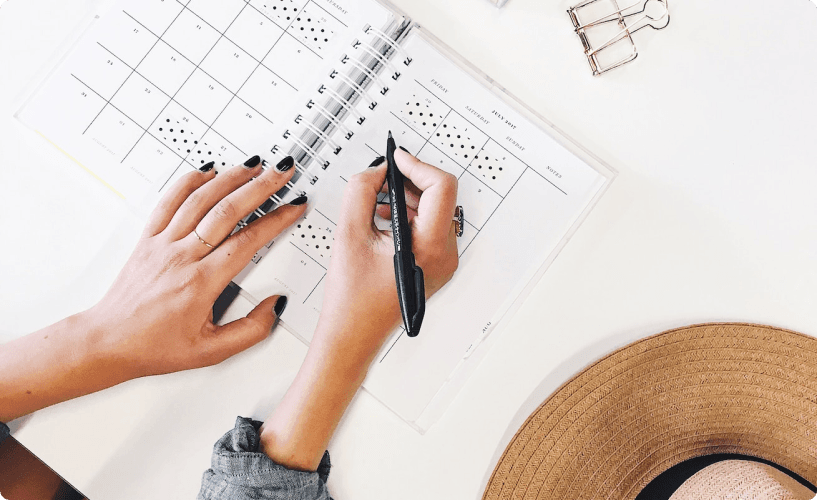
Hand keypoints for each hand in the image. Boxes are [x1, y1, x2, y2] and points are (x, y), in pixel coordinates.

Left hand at [87, 157, 306, 377]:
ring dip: (230, 178)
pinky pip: (168, 201)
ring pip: (200, 199)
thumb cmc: (155, 347)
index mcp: (201, 283)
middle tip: (281, 172)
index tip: (293, 207)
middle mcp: (181, 257)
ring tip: (253, 165)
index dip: (276, 220)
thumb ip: (250, 330)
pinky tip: (207, 171)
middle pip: (227, 211)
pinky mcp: (147, 239)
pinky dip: (189, 181)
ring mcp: (162, 244)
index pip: (247, 241)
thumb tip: (275, 306)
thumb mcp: (212, 352)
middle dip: (260, 186)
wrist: (109, 342)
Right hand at [259, 150, 459, 470]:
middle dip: (410, 181)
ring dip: (407, 198)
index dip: (417, 165)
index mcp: (430, 247)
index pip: (441, 187)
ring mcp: (443, 261)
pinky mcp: (435, 264)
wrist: (352, 335)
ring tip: (377, 202)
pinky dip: (408, 215)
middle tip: (382, 177)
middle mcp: (445, 255)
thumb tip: (377, 170)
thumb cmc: (351, 299)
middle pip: (440, 197)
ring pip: (435, 210)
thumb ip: (361, 191)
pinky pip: (429, 227)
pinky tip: (383, 219)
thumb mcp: (349, 234)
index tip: (396, 159)